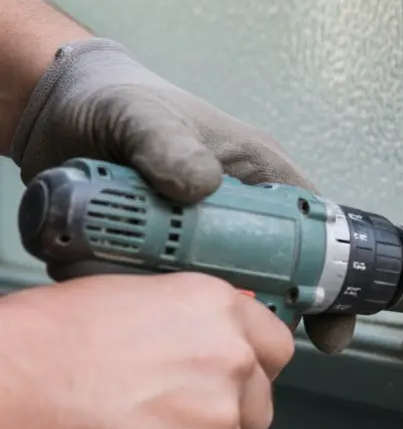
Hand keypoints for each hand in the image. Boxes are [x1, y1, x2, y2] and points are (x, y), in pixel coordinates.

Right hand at [0, 273, 294, 428]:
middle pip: (256, 407)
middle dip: (222, 418)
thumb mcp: (133, 298)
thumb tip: (201, 341)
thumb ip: (186, 323)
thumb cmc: (46, 340)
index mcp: (219, 311)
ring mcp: (215, 422)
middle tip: (171, 419)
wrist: (8, 386)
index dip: (253, 369)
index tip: (237, 381)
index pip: (276, 348)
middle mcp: (231, 363)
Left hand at [5, 38, 352, 352]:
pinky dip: (140, 307)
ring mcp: (194, 247)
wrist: (50, 117)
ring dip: (187, 312)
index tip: (327, 328)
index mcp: (259, 180)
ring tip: (145, 288)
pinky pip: (160, 304)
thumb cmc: (112, 100)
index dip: (326, 285)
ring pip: (213, 301)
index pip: (314, 237)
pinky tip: (111, 284)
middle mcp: (236, 219)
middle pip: (269, 284)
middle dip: (253, 311)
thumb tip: (200, 185)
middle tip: (223, 321)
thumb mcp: (141, 114)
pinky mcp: (153, 265)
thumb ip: (167, 143)